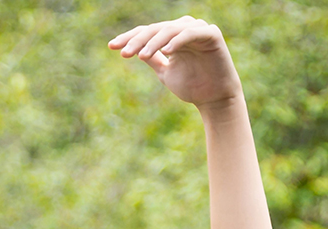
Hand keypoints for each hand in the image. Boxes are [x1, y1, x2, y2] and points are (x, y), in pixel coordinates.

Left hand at [109, 16, 241, 107]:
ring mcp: (198, 29)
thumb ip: (153, 59)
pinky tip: (166, 51)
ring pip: (170, 30)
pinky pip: (191, 33)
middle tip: (124, 53)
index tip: (111, 47)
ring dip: (154, 42)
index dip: (129, 38)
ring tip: (142, 56)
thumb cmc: (193, 86)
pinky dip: (178, 40)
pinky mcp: (212, 34)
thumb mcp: (166, 72)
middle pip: (156, 29)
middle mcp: (184, 28)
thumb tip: (133, 50)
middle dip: (138, 41)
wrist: (215, 100)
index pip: (147, 32)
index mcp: (172, 36)